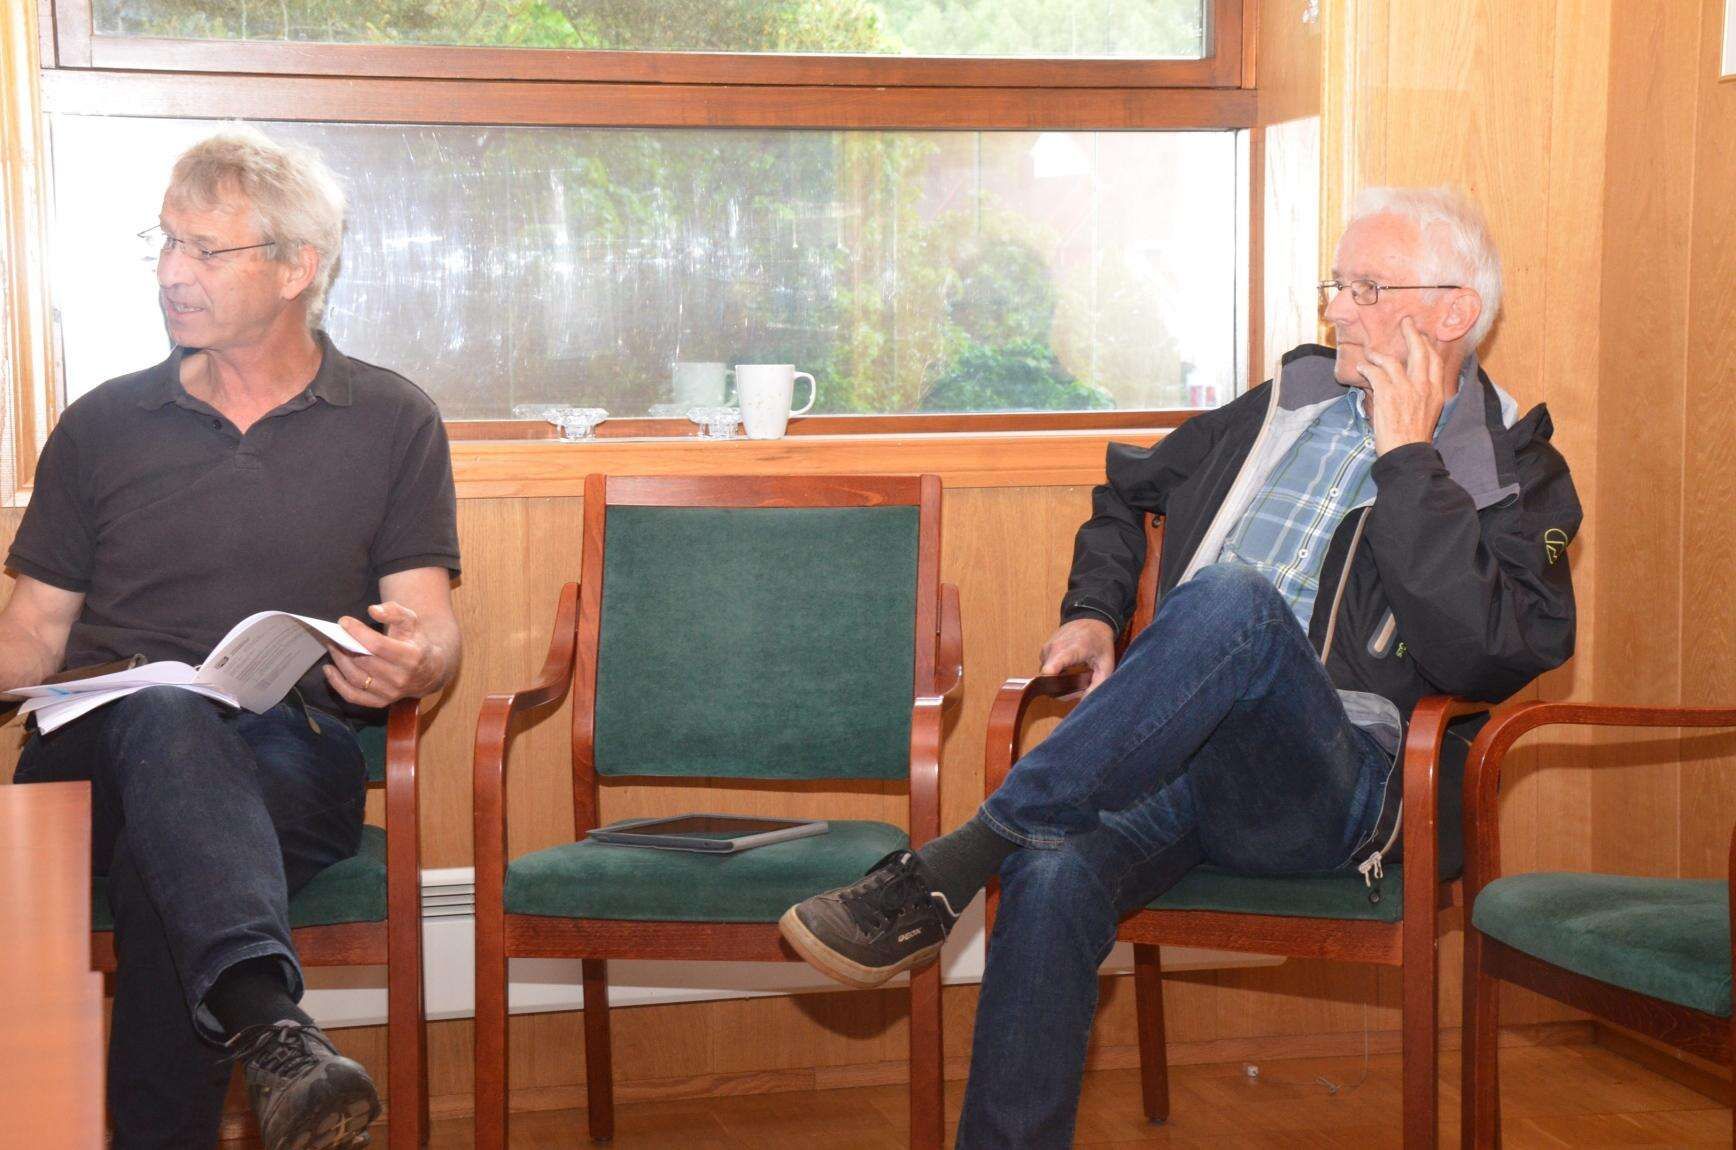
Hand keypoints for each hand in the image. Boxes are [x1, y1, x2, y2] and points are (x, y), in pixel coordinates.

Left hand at [323, 601, 438, 706]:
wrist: (429, 672)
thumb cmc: (415, 642)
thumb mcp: (411, 622)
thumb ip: (394, 612)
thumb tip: (373, 610)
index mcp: (411, 656)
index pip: (378, 645)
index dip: (358, 633)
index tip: (343, 622)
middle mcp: (401, 678)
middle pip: (364, 661)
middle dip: (345, 646)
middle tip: (334, 634)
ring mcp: (390, 692)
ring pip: (356, 677)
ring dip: (339, 661)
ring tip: (332, 647)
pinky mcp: (381, 702)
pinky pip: (353, 696)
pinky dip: (337, 684)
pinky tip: (329, 669)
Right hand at [1038, 617, 1116, 694]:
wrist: (1091, 619)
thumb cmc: (1100, 642)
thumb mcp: (1106, 665)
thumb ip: (1097, 686)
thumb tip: (1086, 704)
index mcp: (1069, 650)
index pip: (1049, 671)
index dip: (1053, 686)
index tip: (1065, 691)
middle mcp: (1053, 649)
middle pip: (1047, 679)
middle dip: (1062, 688)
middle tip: (1079, 686)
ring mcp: (1046, 649)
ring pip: (1046, 676)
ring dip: (1059, 681)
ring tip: (1076, 675)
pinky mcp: (1044, 650)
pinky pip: (1046, 668)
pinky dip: (1056, 673)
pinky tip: (1070, 669)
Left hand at [1355, 317, 1449, 455]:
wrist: (1407, 452)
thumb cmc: (1415, 438)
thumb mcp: (1430, 413)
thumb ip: (1425, 395)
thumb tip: (1415, 384)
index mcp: (1436, 392)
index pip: (1435, 361)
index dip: (1428, 345)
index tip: (1422, 336)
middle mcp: (1423, 386)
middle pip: (1420, 351)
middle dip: (1412, 333)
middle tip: (1405, 323)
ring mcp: (1405, 388)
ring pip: (1392, 360)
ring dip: (1379, 354)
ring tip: (1371, 352)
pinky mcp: (1387, 394)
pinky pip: (1375, 373)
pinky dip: (1367, 368)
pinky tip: (1361, 367)